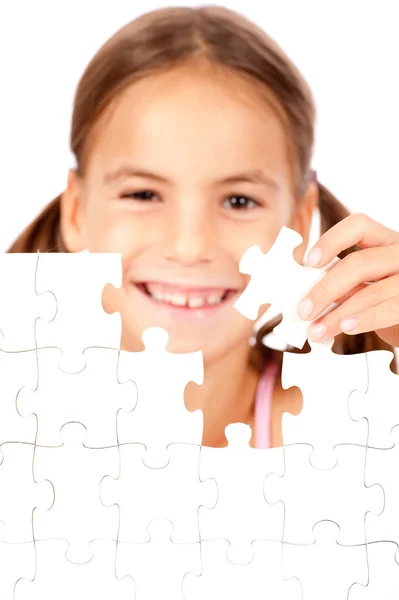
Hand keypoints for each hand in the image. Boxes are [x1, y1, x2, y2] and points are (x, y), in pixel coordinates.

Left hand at [296, 213, 398, 346]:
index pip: (359, 226)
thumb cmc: (385, 302)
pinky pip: (389, 309)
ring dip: (338, 314)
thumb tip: (304, 293)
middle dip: (326, 289)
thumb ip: (340, 283)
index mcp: (384, 242)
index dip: (332, 240)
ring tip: (316, 330)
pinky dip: (364, 320)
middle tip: (303, 311)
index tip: (309, 261)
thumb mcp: (362, 286)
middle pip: (360, 263)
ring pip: (371, 291)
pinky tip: (345, 327)